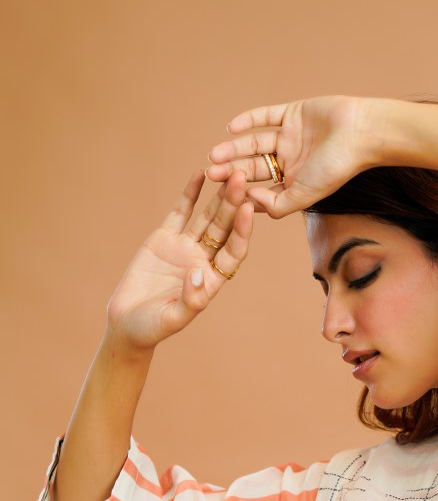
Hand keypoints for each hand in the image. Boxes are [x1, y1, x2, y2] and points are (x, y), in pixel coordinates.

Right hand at [105, 169, 252, 351]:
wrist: (127, 323)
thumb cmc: (152, 328)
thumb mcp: (172, 319)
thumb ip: (191, 300)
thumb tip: (199, 273)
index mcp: (212, 280)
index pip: (233, 252)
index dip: (242, 231)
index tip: (248, 209)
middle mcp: (203, 261)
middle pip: (224, 228)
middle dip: (234, 204)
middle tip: (243, 178)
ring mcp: (185, 248)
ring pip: (206, 217)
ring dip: (217, 196)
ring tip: (228, 172)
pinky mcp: (163, 239)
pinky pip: (179, 212)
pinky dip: (189, 194)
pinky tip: (199, 175)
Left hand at [205, 95, 378, 218]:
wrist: (360, 134)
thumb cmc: (337, 168)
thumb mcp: (306, 195)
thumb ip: (278, 205)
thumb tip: (249, 202)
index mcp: (294, 182)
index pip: (262, 188)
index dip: (242, 192)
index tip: (223, 197)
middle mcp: (291, 160)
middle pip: (254, 166)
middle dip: (233, 169)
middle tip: (211, 173)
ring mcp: (291, 136)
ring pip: (256, 142)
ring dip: (235, 147)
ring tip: (215, 154)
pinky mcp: (293, 113)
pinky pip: (266, 116)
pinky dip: (249, 120)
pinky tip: (231, 128)